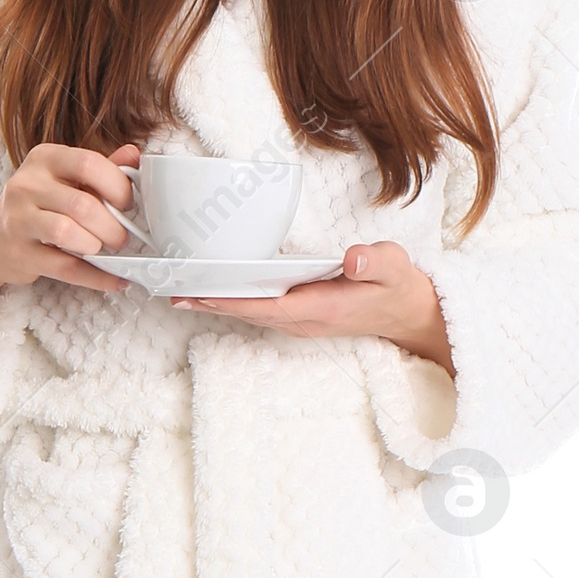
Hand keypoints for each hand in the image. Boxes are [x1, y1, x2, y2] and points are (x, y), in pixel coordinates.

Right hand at [0, 143, 139, 339]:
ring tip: (104, 249)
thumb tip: (134, 156)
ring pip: (67, 233)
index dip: (116, 186)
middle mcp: (27, 185)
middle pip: (80, 204)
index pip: (87, 163)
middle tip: (121, 236)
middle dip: (111, 225)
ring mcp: (19, 219)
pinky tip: (114, 279)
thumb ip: (101, 168)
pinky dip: (96, 276)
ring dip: (97, 246)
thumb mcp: (66, 177)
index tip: (127, 203)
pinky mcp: (20, 253)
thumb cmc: (39, 204)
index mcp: (45, 158)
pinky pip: (64, 267)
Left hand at [171, 240, 454, 372]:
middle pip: (247, 312)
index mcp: (318, 309)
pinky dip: (232, 299)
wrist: (407, 313)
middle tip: (170, 288)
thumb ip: (375, 261)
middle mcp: (301, 320)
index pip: (265, 306)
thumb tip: (352, 257)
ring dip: (215, 302)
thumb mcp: (395, 268)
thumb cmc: (396, 287)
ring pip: (249, 312)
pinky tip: (212, 289)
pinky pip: (258, 308)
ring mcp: (298, 320)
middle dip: (210, 301)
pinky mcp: (297, 313)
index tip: (200, 293)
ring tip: (178, 289)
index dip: (231, 300)